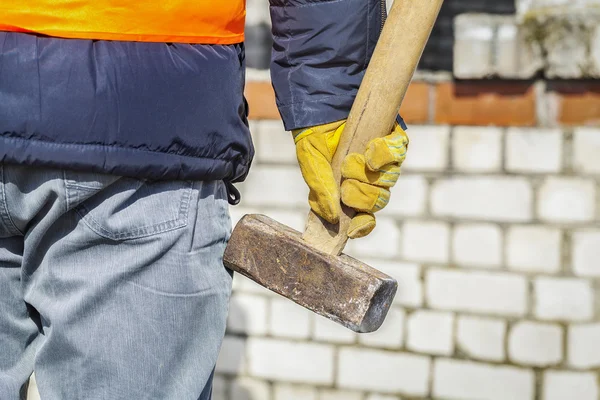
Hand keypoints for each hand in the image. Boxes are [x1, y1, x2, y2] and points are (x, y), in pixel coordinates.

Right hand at [293, 118, 407, 237]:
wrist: (320, 105)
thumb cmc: (314, 138)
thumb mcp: (310, 164)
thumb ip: (319, 190)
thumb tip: (333, 217)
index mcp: (350, 191)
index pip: (364, 217)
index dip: (363, 226)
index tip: (354, 228)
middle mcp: (370, 178)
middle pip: (380, 200)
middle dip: (362, 196)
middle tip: (345, 185)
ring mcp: (384, 160)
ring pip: (390, 178)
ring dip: (370, 175)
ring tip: (351, 161)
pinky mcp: (393, 138)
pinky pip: (399, 150)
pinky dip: (386, 152)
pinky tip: (371, 148)